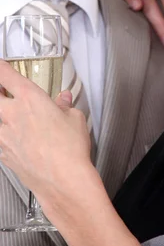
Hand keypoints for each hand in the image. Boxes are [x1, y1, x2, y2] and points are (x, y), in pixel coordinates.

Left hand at [0, 60, 90, 202]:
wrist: (63, 181)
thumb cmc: (69, 150)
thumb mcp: (74, 119)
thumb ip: (65, 106)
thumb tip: (63, 100)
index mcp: (30, 99)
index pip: (5, 75)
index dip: (1, 67)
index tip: (1, 65)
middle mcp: (12, 115)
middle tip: (2, 91)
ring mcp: (5, 136)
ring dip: (2, 115)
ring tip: (9, 115)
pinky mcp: (4, 155)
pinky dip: (3, 136)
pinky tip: (12, 137)